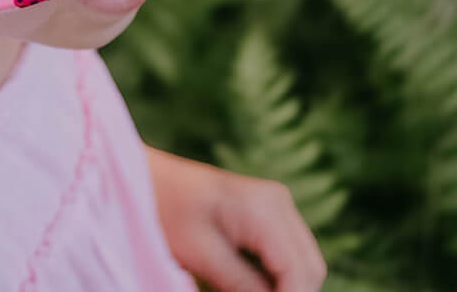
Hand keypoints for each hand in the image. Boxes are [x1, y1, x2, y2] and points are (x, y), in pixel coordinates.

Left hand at [144, 145, 326, 291]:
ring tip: (239, 288)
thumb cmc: (165, 210)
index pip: (301, 273)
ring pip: (302, 263)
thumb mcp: (204, 255)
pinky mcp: (266, 211)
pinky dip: (275, 275)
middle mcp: (279, 202)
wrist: (145, 176)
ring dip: (283, 286)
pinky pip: (287, 253)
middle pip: (311, 270)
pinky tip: (246, 283)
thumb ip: (245, 288)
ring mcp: (276, 203)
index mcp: (265, 208)